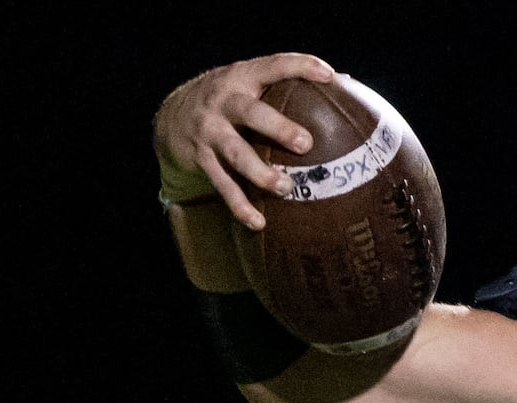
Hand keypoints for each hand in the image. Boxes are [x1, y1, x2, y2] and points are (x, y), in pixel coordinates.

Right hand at [153, 53, 338, 228]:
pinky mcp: (200, 158)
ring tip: (286, 187)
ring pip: (235, 152)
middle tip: (306, 143)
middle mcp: (223, 101)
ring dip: (260, 172)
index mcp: (241, 77)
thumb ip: (285, 85)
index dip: (300, 66)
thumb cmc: (228, 101)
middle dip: (277, 127)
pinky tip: (258, 222)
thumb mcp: (248, 84)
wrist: (169, 118)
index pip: (272, 65)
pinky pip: (222, 184)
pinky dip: (240, 205)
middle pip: (250, 112)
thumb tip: (347, 85)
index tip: (328, 75)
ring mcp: (209, 130)